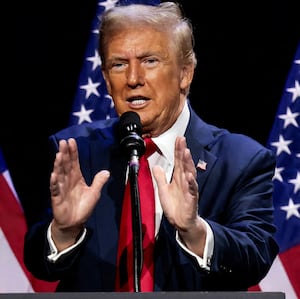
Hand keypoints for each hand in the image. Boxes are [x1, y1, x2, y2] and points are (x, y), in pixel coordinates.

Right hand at [50, 138, 109, 249]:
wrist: (75, 223)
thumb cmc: (83, 207)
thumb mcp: (94, 193)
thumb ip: (99, 182)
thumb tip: (106, 171)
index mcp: (77, 178)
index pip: (74, 162)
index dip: (73, 152)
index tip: (72, 142)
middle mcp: (68, 181)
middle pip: (66, 165)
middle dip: (65, 154)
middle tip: (63, 142)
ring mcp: (61, 188)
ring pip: (60, 174)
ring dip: (59, 165)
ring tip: (59, 155)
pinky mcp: (57, 198)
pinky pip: (55, 189)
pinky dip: (54, 183)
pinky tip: (54, 175)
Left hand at [153, 136, 205, 255]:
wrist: (181, 222)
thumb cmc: (174, 206)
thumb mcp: (163, 190)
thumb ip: (160, 178)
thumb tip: (156, 166)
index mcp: (178, 178)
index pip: (178, 161)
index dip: (178, 150)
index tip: (178, 139)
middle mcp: (185, 181)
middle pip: (184, 164)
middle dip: (183, 152)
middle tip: (181, 140)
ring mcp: (189, 189)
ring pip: (189, 174)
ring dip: (188, 163)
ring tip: (185, 152)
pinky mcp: (191, 199)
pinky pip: (192, 190)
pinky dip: (191, 183)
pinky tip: (189, 176)